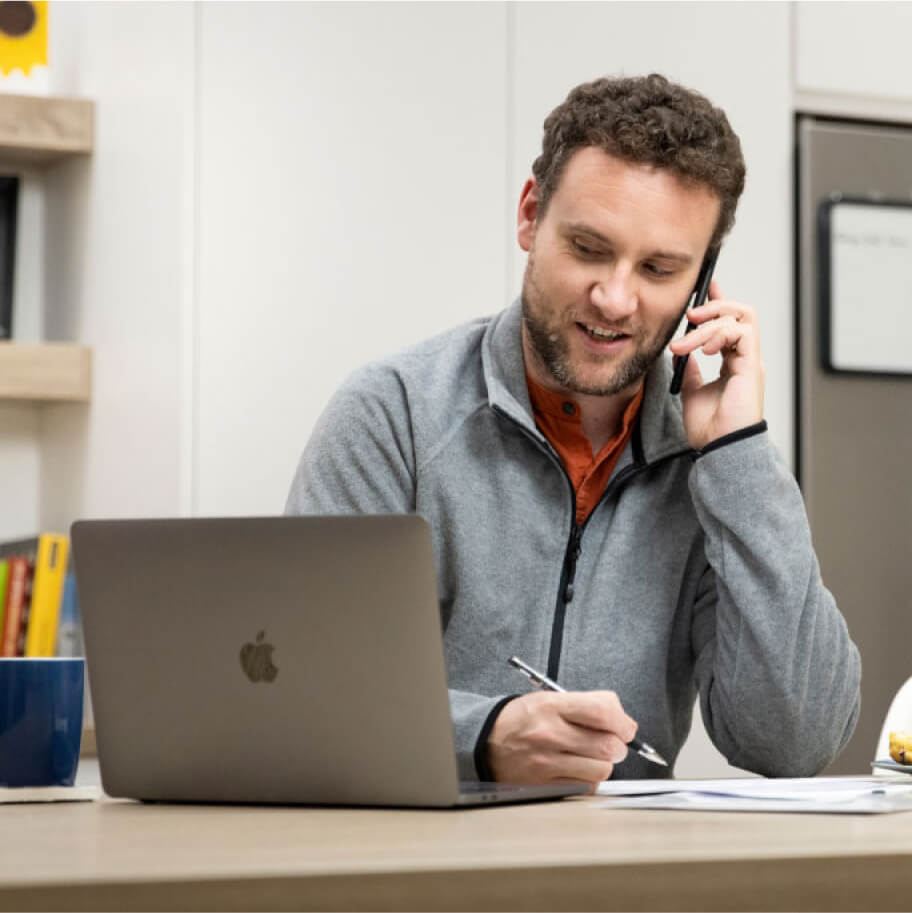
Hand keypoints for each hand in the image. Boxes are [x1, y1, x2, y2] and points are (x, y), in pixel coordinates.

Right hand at [487, 689, 637, 790]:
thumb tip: (623, 721)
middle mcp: (549, 734)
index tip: (626, 727)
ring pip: (601, 770)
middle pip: (608, 745)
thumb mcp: (549, 698)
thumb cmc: (522, 719)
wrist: (485, 741)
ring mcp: (546, 763)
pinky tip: (578, 770)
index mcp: (551, 706)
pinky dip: (589, 780)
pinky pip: (585, 788)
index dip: (623, 721)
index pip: (602, 711)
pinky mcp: (544, 786)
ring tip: (591, 756)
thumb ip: (587, 706)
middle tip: (611, 742)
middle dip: (618, 745)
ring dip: (604, 764)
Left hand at [668, 280, 764, 450]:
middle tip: (688, 317)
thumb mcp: (692, 392)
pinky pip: (742, 332)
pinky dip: (719, 334)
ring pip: (739, 318)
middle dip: (713, 307)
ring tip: (682, 346)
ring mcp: (750, 361)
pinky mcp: (752, 366)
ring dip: (707, 326)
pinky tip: (702, 351)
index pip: (730, 323)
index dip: (718, 302)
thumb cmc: (710, 428)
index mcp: (733, 363)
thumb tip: (680, 353)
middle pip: (739, 313)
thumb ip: (690, 370)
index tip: (705, 287)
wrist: (719, 448)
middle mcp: (745, 358)